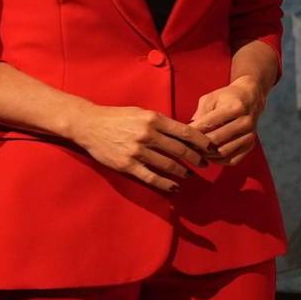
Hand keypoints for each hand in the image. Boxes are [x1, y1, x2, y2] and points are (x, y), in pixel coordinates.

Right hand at [69, 104, 214, 192]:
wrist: (88, 124)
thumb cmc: (117, 117)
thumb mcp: (142, 113)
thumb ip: (162, 122)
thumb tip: (184, 133)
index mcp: (154, 119)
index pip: (185, 132)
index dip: (202, 142)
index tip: (211, 148)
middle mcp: (148, 134)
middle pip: (180, 150)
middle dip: (196, 158)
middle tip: (205, 164)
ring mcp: (137, 151)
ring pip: (168, 165)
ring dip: (182, 172)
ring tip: (190, 175)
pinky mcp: (127, 165)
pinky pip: (151, 177)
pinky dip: (166, 184)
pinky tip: (175, 186)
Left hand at [189, 76, 265, 163]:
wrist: (251, 98)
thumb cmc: (227, 98)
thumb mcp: (211, 98)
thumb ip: (200, 114)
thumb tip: (188, 131)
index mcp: (235, 107)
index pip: (209, 123)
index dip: (193, 131)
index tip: (182, 134)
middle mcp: (245, 122)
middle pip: (215, 140)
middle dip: (198, 144)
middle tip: (186, 145)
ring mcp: (249, 135)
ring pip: (223, 152)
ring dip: (207, 154)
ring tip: (197, 151)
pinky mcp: (250, 145)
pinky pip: (232, 160)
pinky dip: (219, 161)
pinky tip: (210, 156)